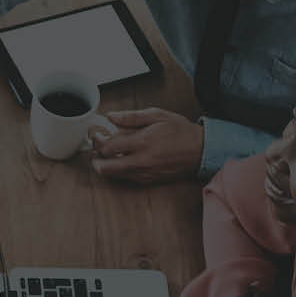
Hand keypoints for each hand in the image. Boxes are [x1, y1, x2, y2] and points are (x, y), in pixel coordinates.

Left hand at [90, 108, 204, 183]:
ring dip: (105, 165)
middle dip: (95, 158)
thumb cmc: (180, 132)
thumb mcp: (157, 115)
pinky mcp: (147, 181)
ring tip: (108, 153)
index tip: (98, 135)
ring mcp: (144, 173)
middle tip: (97, 148)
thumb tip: (111, 117)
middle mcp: (141, 161)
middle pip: (105, 168)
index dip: (98, 141)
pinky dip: (119, 169)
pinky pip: (125, 178)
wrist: (200, 151)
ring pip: (113, 175)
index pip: (108, 147)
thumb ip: (131, 117)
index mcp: (142, 142)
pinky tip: (123, 159)